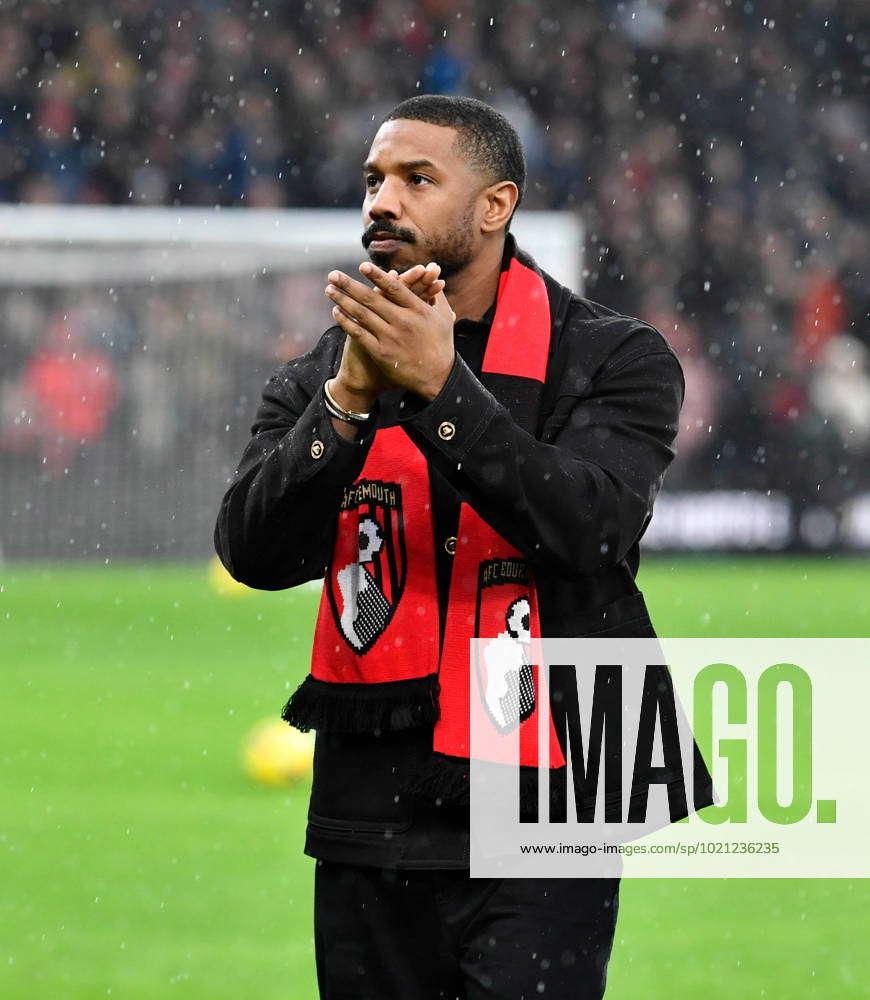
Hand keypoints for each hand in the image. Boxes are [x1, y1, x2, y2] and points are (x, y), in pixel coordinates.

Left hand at [325, 262, 455, 400]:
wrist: (437, 378)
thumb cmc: (441, 345)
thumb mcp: (444, 317)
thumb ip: (437, 294)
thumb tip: (434, 273)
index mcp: (418, 310)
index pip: (394, 288)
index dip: (377, 276)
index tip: (362, 266)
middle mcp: (403, 322)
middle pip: (371, 299)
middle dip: (349, 285)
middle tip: (333, 274)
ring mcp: (391, 337)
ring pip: (362, 314)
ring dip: (343, 300)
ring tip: (329, 289)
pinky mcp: (382, 353)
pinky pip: (360, 334)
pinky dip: (346, 322)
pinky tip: (335, 312)